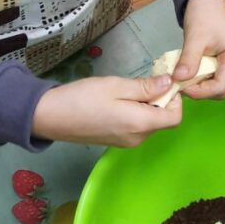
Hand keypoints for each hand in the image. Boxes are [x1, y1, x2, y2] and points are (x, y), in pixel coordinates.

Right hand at [32, 75, 181, 145]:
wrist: (49, 117)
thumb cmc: (83, 98)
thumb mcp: (116, 86)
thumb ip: (146, 87)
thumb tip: (170, 83)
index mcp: (140, 124)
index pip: (175, 117)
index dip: (175, 99)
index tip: (162, 81)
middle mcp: (137, 138)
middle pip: (163, 120)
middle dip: (160, 100)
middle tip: (143, 81)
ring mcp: (126, 142)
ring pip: (149, 122)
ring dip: (147, 105)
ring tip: (126, 89)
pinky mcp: (115, 141)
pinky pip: (136, 126)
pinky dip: (135, 113)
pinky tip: (118, 100)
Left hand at [177, 0, 224, 98]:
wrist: (208, 0)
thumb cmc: (204, 14)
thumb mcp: (194, 38)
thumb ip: (188, 60)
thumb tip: (178, 80)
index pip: (220, 86)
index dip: (199, 92)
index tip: (180, 86)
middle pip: (222, 89)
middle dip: (200, 90)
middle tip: (181, 82)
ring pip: (221, 86)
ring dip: (202, 86)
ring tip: (186, 77)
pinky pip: (220, 79)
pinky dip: (205, 80)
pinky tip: (194, 72)